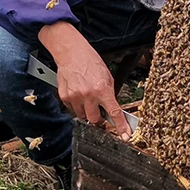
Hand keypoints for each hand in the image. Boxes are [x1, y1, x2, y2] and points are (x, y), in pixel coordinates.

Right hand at [38, 22, 131, 138]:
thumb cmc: (90, 62)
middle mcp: (88, 95)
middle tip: (99, 113)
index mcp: (102, 89)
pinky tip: (78, 95)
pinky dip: (77, 106)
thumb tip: (113, 110)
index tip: (125, 136)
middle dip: (98, 120)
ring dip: (87, 112)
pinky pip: (72, 109)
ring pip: (82, 116)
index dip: (120, 126)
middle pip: (94, 120)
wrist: (72, 53)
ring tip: (87, 98)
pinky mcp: (65, 97)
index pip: (114, 113)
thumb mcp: (107, 77)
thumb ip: (110, 94)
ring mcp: (75, 97)